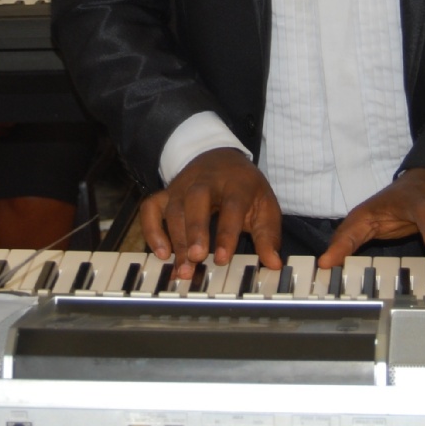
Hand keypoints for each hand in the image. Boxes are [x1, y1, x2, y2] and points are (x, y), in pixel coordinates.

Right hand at [138, 148, 281, 278]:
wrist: (219, 156)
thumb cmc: (244, 187)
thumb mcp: (264, 205)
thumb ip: (268, 235)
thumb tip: (273, 263)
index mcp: (236, 183)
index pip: (232, 205)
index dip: (226, 233)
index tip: (222, 258)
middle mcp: (206, 182)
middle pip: (197, 201)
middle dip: (195, 230)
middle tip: (196, 258)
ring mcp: (183, 186)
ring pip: (174, 209)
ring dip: (177, 240)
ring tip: (183, 269)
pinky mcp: (166, 193)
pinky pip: (151, 209)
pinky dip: (152, 230)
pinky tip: (161, 252)